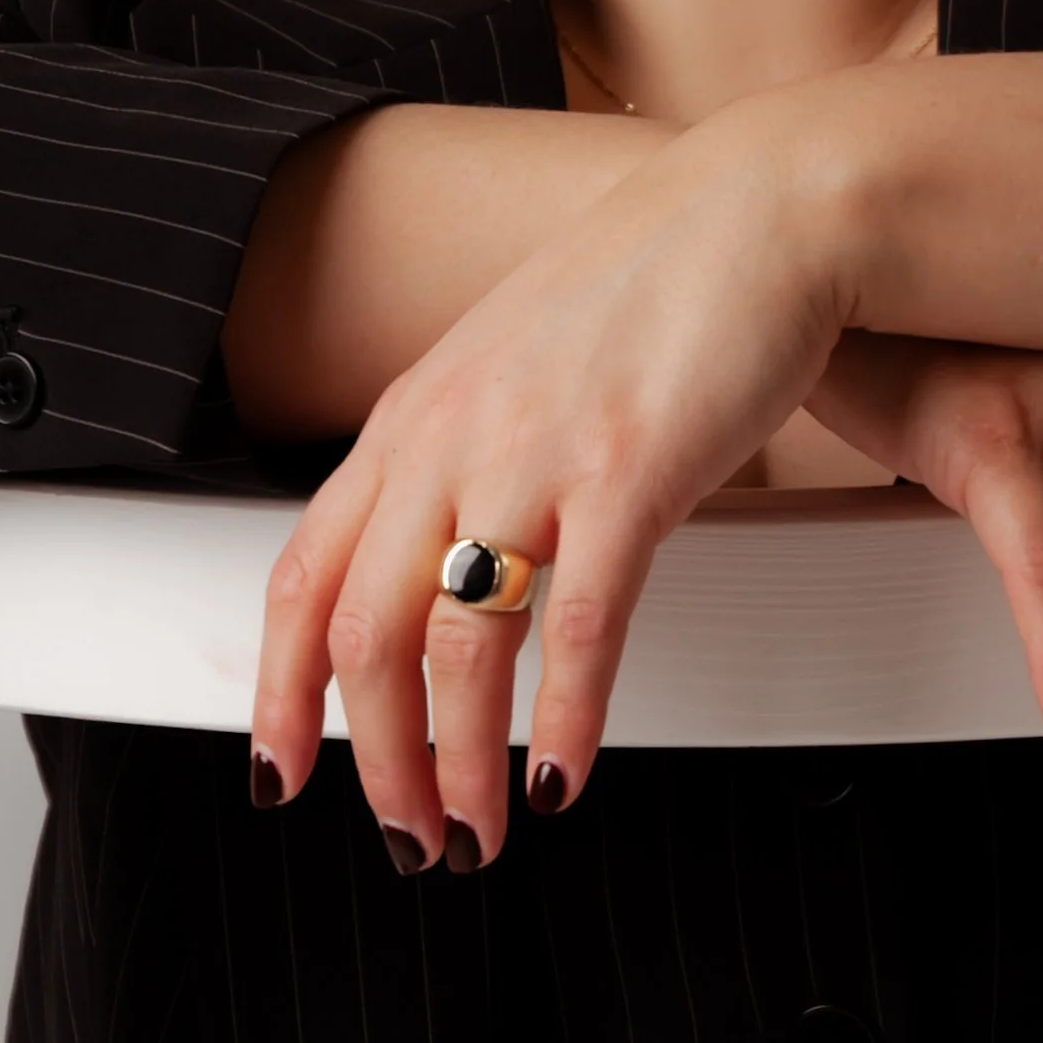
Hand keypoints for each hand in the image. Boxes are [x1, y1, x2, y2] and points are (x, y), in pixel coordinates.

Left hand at [248, 120, 848, 862]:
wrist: (763, 206)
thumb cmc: (655, 289)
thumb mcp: (515, 367)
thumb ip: (460, 452)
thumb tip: (433, 555)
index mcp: (414, 418)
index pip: (301, 573)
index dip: (279, 691)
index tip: (279, 773)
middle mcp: (453, 436)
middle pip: (366, 632)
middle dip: (376, 761)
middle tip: (407, 836)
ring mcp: (534, 453)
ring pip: (455, 644)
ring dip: (459, 764)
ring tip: (480, 831)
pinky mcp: (629, 472)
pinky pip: (578, 626)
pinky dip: (561, 722)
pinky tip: (563, 776)